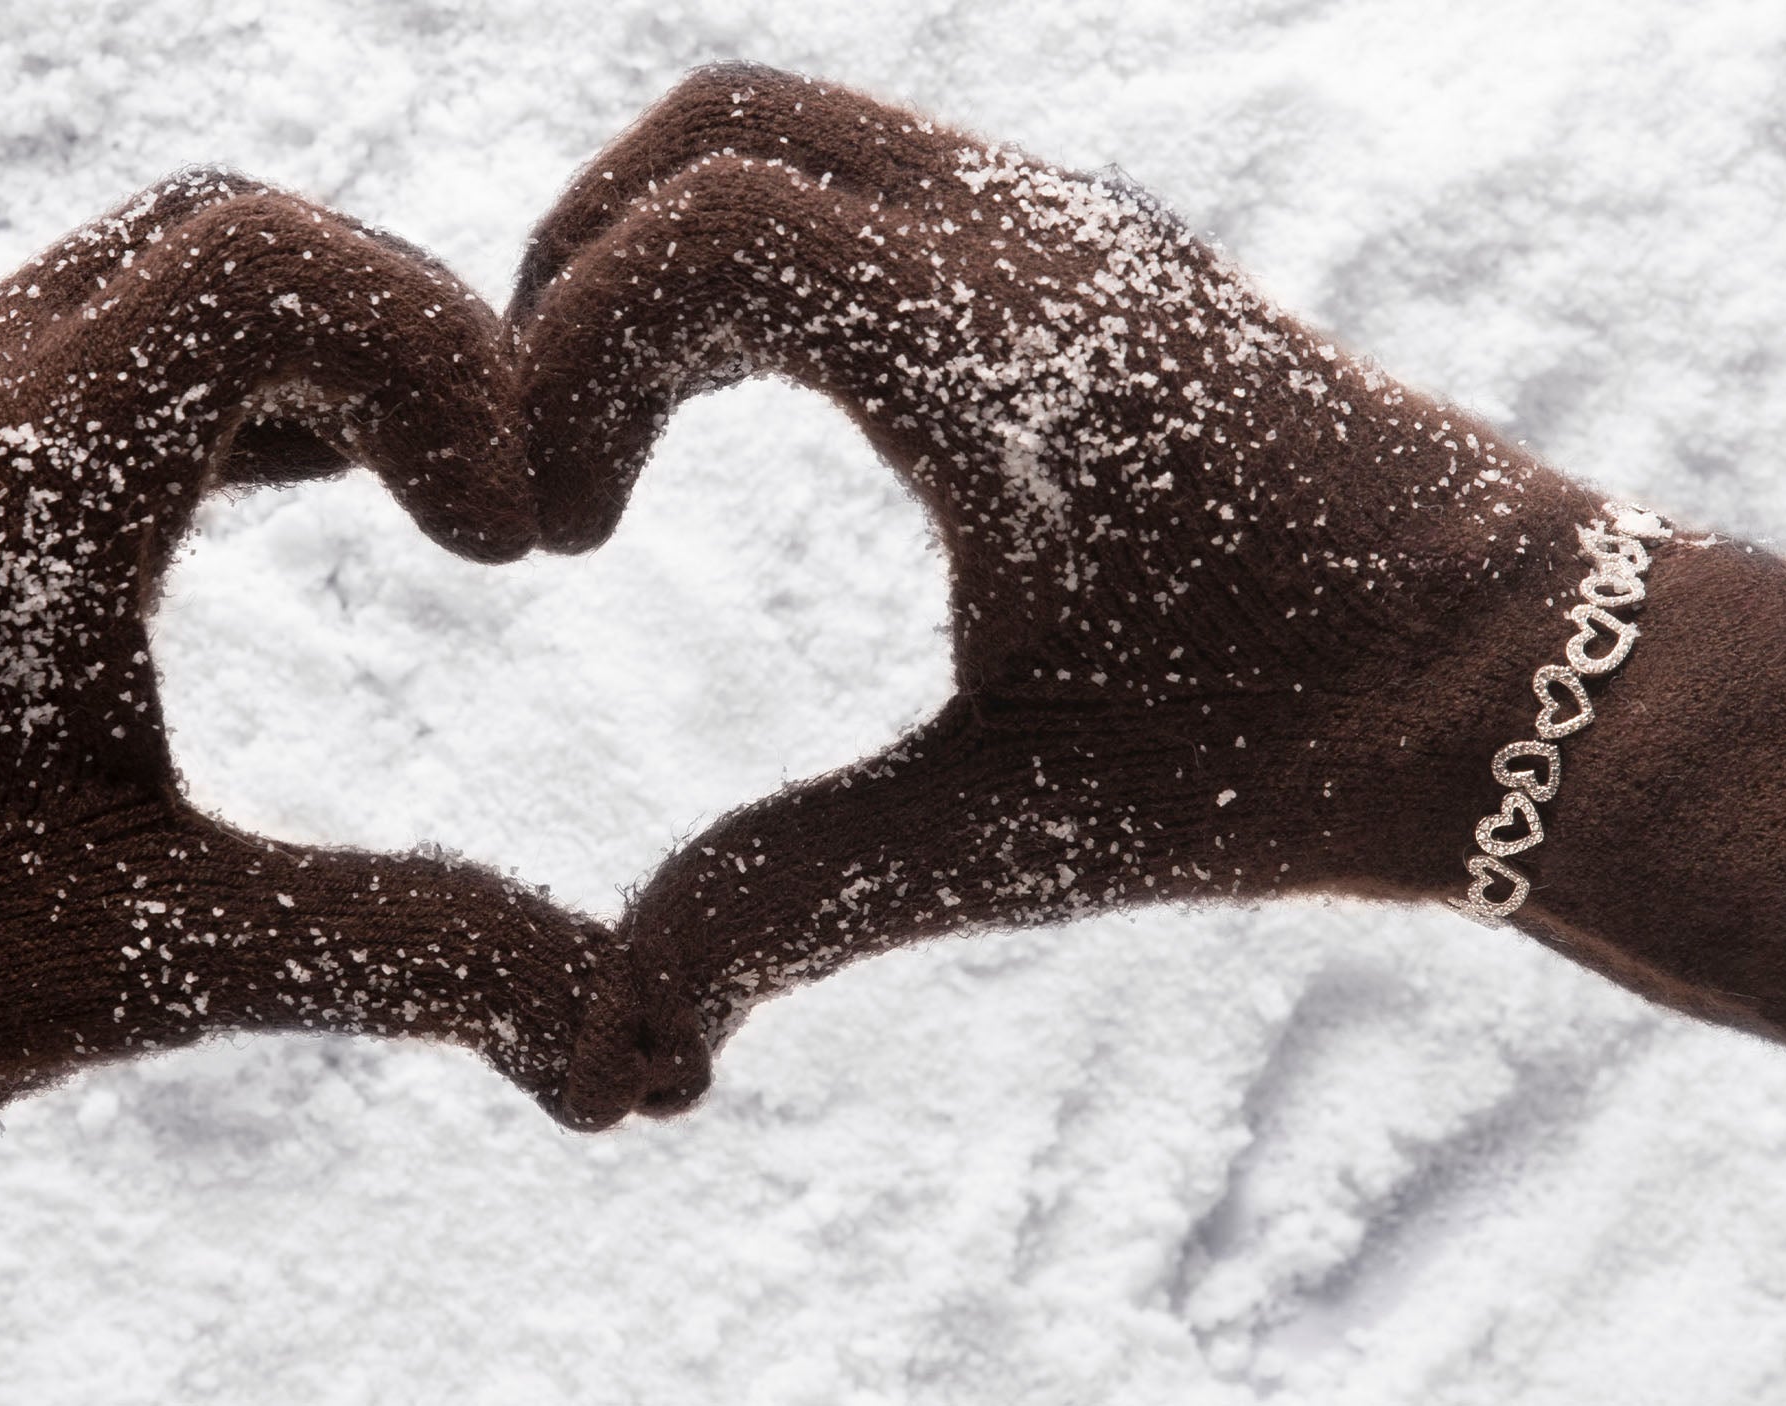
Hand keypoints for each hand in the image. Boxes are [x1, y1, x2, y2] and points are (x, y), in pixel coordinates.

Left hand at [0, 171, 700, 1401]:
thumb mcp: (163, 956)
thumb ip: (412, 955)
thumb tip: (636, 1047)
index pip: (261, 264)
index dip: (440, 361)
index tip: (506, 538)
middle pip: (221, 234)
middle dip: (397, 339)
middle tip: (486, 501)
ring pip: (150, 275)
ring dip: (312, 354)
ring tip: (418, 497)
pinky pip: (89, 344)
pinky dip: (222, 385)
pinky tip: (301, 496)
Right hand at [513, 65, 1785, 1067]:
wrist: (1520, 676)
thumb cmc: (1285, 751)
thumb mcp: (1016, 828)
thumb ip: (791, 899)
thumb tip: (615, 1030)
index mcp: (1005, 352)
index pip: (704, 232)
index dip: (563, 362)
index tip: (558, 535)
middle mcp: (1033, 234)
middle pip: (715, 135)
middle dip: (577, 278)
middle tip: (556, 465)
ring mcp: (1066, 220)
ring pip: (793, 138)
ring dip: (666, 260)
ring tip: (628, 442)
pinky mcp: (1086, 249)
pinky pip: (870, 180)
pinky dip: (762, 262)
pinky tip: (761, 413)